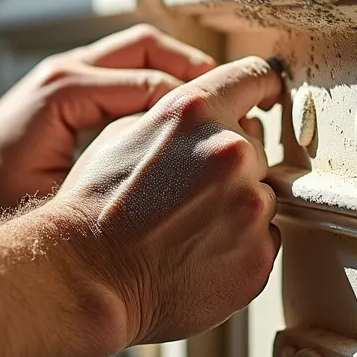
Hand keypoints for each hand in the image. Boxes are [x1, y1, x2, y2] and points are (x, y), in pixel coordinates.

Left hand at [0, 25, 216, 223]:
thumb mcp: (53, 199)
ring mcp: (66, 72)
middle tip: (233, 99)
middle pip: (149, 47)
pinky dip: (156, 79)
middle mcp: (67, 72)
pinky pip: (124, 67)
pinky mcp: (68, 84)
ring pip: (140, 49)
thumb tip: (166, 185)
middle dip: (196, 70)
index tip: (230, 132)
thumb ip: (105, 185)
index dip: (196, 112)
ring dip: (180, 69)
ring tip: (214, 101)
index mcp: (66, 93)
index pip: (151, 89)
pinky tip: (179, 114)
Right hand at [53, 56, 283, 346]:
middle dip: (228, 166)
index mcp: (195, 113)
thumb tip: (212, 116)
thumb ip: (177, 117)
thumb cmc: (93, 211)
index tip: (270, 91)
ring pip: (259, 196)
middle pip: (254, 148)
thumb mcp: (122, 135)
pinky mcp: (258, 255)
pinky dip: (239, 247)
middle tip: (184, 195)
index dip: (263, 84)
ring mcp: (249, 206)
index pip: (253, 77)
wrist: (86, 279)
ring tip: (184, 228)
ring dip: (234, 208)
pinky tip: (196, 252)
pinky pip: (263, 241)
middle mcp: (229, 153)